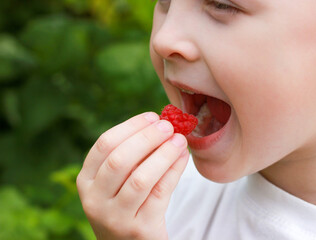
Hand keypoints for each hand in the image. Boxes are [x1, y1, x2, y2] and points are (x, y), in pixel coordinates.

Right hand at [77, 112, 188, 239]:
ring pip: (140, 178)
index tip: (153, 116)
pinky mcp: (139, 229)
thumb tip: (161, 123)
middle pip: (120, 159)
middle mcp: (95, 199)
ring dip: (163, 154)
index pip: (104, 145)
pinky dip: (174, 171)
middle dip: (147, 138)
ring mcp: (115, 217)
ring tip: (179, 140)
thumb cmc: (127, 203)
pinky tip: (183, 158)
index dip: (130, 127)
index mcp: (86, 180)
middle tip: (168, 126)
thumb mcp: (117, 182)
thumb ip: (132, 155)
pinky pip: (160, 194)